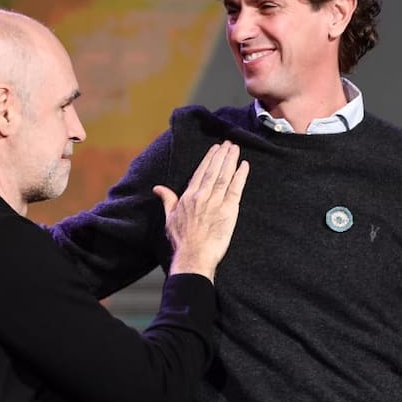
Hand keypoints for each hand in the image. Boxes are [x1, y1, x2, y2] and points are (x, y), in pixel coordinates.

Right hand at [154, 141, 248, 281]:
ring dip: (231, 160)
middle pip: (213, 170)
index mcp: (188, 197)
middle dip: (222, 155)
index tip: (215, 149)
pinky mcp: (228, 211)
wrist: (193, 256)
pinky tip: (244, 166)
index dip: (209, 159)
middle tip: (229, 144)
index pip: (200, 172)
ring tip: (236, 149)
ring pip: (224, 176)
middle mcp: (202, 196)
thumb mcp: (170, 218)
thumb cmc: (181, 242)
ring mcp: (216, 202)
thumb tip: (158, 188)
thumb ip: (167, 200)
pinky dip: (240, 176)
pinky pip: (236, 189)